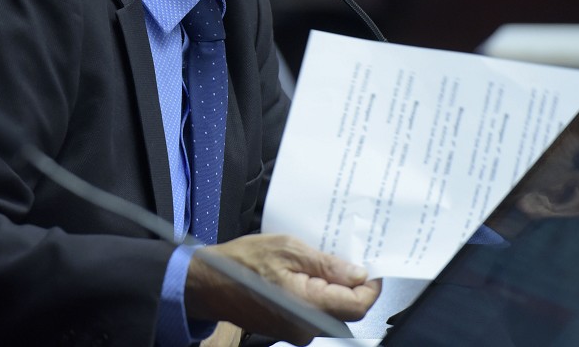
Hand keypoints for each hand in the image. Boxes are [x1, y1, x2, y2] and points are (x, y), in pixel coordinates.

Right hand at [185, 233, 379, 345]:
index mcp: (309, 305)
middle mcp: (306, 326)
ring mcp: (297, 331)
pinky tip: (299, 275)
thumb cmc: (240, 263)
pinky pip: (313, 313)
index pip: (359, 305)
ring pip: (330, 311)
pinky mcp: (288, 329)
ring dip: (329, 287)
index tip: (368, 266)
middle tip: (338, 257)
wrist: (208, 284)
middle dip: (349, 284)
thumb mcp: (286, 248)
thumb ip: (325, 264)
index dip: (370, 285)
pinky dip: (314, 294)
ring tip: (312, 262)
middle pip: (347, 310)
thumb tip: (358, 274)